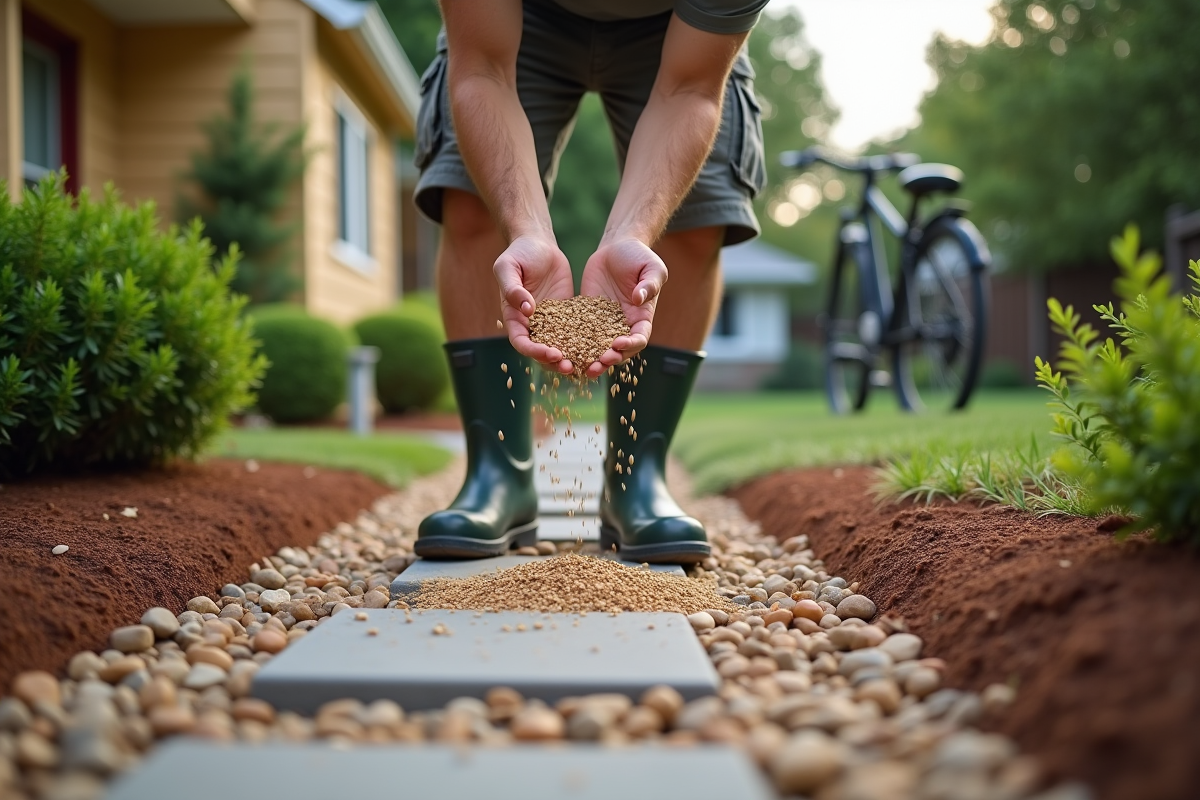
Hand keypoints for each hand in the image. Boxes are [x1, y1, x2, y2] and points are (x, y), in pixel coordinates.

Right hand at [493, 234, 575, 373]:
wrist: (538, 243)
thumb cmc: (518, 253)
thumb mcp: (508, 267)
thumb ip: (512, 288)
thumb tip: (527, 310)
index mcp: (514, 317)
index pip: (521, 342)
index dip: (534, 351)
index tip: (550, 354)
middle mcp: (531, 324)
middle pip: (540, 351)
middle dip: (554, 362)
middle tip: (570, 367)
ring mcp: (550, 321)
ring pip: (559, 346)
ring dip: (571, 358)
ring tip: (586, 365)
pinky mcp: (567, 315)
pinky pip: (575, 332)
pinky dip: (585, 342)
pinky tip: (599, 347)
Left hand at [579, 238, 667, 377]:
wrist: (617, 247)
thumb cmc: (639, 256)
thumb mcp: (651, 267)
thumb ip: (649, 284)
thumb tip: (638, 299)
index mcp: (642, 317)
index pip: (640, 337)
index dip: (631, 345)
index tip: (618, 344)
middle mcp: (624, 325)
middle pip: (619, 351)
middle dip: (610, 359)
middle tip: (598, 364)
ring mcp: (605, 323)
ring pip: (599, 348)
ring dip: (592, 360)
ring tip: (582, 369)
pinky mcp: (587, 316)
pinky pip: (581, 334)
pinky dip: (575, 345)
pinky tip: (564, 351)